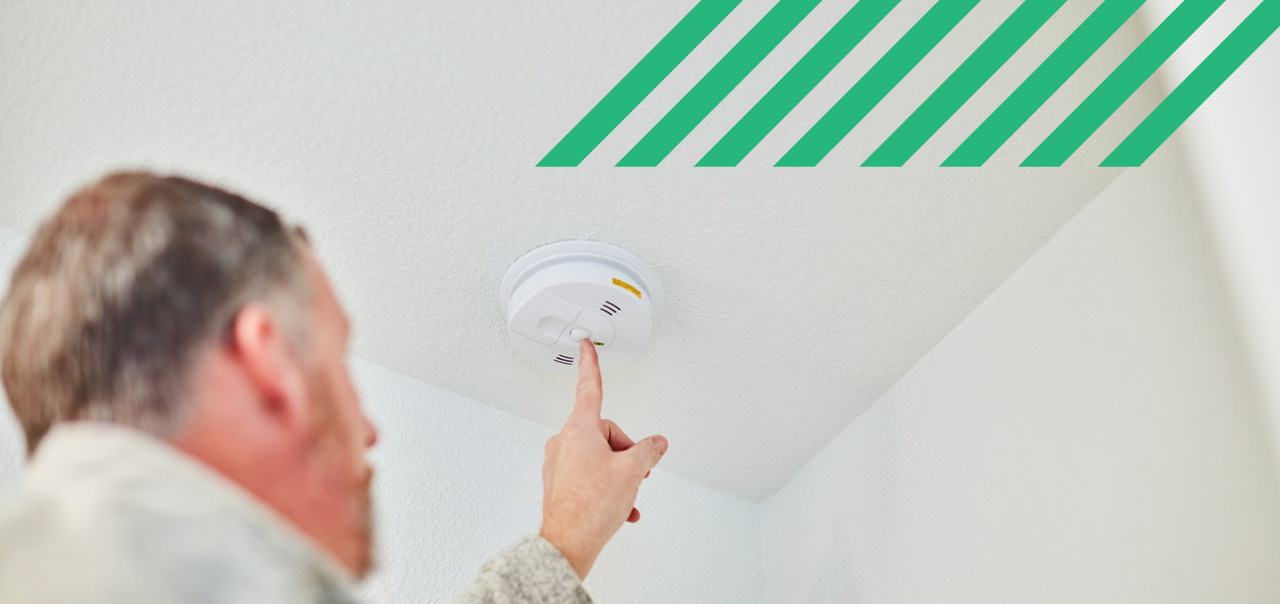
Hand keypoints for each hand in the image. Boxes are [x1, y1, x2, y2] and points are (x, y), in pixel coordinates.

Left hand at [538, 338, 667, 579]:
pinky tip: (621, 509)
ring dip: (618, 473)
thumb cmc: (591, 508)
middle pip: (605, 432)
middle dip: (625, 451)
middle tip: (635, 473)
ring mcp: (559, 464)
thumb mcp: (632, 472)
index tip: (585, 344)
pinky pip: (589, 475)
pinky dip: (607, 487)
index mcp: (579, 430)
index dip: (590, 363)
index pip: (589, 387)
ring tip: (627, 496)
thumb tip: (656, 443)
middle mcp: (564, 442)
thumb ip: (648, 450)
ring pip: (599, 456)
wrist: (567, 545)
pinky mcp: (559, 483)